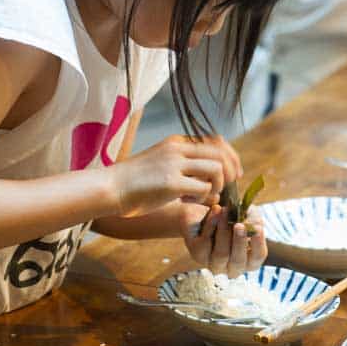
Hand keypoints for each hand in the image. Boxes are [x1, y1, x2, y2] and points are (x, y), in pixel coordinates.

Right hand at [110, 134, 241, 216]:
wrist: (111, 187)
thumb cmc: (135, 181)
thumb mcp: (161, 161)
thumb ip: (183, 163)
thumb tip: (211, 173)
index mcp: (176, 143)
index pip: (216, 142)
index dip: (231, 158)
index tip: (235, 173)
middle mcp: (177, 149)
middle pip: (220, 154)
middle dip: (230, 173)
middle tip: (226, 189)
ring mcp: (174, 165)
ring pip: (216, 170)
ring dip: (217, 187)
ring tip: (205, 197)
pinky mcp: (171, 183)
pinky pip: (203, 189)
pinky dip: (204, 199)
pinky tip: (191, 203)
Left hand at [179, 202, 267, 277]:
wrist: (203, 211)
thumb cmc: (230, 216)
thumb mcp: (245, 214)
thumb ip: (253, 219)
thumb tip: (253, 225)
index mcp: (247, 260)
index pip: (257, 257)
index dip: (258, 244)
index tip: (258, 228)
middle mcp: (231, 267)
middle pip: (238, 261)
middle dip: (239, 242)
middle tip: (239, 225)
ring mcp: (213, 263)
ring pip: (221, 254)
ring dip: (224, 231)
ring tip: (225, 211)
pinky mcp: (198, 254)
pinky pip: (205, 243)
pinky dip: (211, 225)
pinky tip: (215, 210)